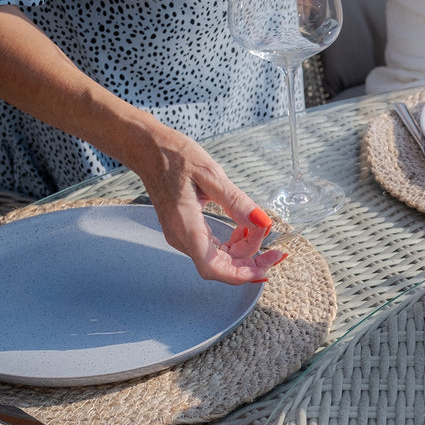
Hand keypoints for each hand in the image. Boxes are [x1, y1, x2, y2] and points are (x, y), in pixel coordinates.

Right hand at [135, 129, 287, 284]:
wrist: (147, 149)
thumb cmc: (174, 156)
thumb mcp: (211, 174)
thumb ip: (236, 202)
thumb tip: (262, 221)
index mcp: (185, 224)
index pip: (212, 267)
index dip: (239, 275)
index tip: (264, 270)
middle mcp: (181, 236)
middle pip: (220, 266)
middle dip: (250, 262)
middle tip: (276, 252)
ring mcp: (182, 236)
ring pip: (219, 258)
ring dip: (243, 250)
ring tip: (260, 229)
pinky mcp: (186, 231)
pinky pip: (213, 248)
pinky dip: (233, 243)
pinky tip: (244, 228)